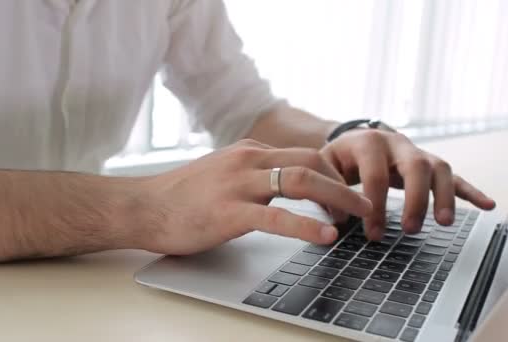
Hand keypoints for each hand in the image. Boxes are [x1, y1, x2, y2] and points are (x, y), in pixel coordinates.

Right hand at [138, 139, 372, 254]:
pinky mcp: (229, 211)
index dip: (334, 174)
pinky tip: (326, 236)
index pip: (304, 155)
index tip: (348, 193)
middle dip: (344, 184)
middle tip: (363, 206)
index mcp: (249, 153)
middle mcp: (248, 161)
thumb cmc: (181, 196)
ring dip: (337, 199)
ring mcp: (239, 184)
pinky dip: (307, 225)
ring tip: (357, 219)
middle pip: (312, 162)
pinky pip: (277, 217)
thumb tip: (281, 188)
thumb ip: (252, 176)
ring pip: (302, 182)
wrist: (143, 206)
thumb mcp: (223, 174)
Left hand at [320, 129, 495, 239]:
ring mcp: (416, 152)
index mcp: (367, 142)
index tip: (373, 234)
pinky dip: (469, 191)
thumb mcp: (323, 166)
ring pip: (439, 168)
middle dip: (415, 200)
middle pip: (415, 166)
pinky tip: (485, 205)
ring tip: (444, 223)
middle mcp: (396, 143)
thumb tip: (338, 216)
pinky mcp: (428, 163)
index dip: (375, 207)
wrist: (352, 138)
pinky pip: (452, 175)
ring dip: (443, 196)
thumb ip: (327, 188)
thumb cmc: (337, 157)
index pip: (375, 176)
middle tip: (410, 230)